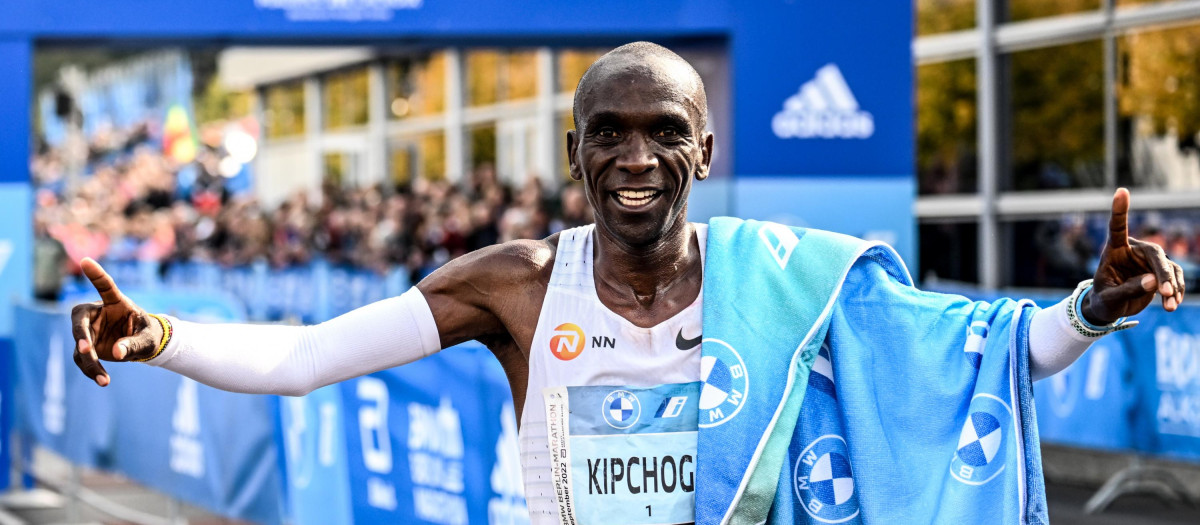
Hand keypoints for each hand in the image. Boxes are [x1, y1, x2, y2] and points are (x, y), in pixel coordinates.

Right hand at [70, 258, 164, 385]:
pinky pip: (83, 359)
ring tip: (104, 379)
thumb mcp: (148, 339)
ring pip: (80, 344)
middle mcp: (98, 314)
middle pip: (79, 319)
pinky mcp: (87, 346)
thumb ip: (134, 343)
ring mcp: (90, 330)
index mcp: (116, 303)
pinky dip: (91, 370)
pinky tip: (103, 380)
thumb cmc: (150, 334)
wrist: (146, 345)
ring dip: (89, 361)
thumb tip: (116, 353)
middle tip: (87, 348)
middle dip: (81, 334)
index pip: (105, 286)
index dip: (96, 274)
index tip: (86, 260)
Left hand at [1082, 188, 1185, 324]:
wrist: (1109, 308)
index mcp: (1113, 250)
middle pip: (1155, 254)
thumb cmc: (1103, 300)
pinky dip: (1177, 290)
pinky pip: (1175, 277)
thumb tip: (1153, 282)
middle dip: (1163, 273)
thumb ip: (1127, 290)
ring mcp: (1148, 261)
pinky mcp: (1159, 272)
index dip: (1120, 210)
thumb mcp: (1108, 298)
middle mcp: (1133, 251)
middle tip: (1166, 292)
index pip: (1117, 227)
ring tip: (1170, 306)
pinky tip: (1173, 304)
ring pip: (1169, 267)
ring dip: (1173, 286)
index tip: (1121, 190)